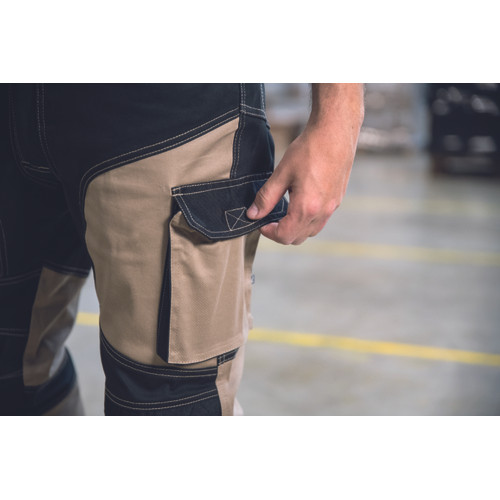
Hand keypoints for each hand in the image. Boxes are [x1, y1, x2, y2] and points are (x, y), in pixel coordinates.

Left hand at [246, 84, 363, 244]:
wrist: (336, 132)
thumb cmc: (309, 149)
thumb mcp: (282, 173)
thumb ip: (266, 197)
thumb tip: (253, 214)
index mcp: (307, 207)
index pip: (285, 236)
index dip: (269, 233)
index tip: (261, 223)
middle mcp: (322, 212)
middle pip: (298, 238)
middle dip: (281, 233)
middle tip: (269, 219)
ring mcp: (332, 207)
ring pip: (310, 231)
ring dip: (295, 228)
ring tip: (284, 212)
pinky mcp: (337, 200)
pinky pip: (320, 220)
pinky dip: (307, 220)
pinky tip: (299, 203)